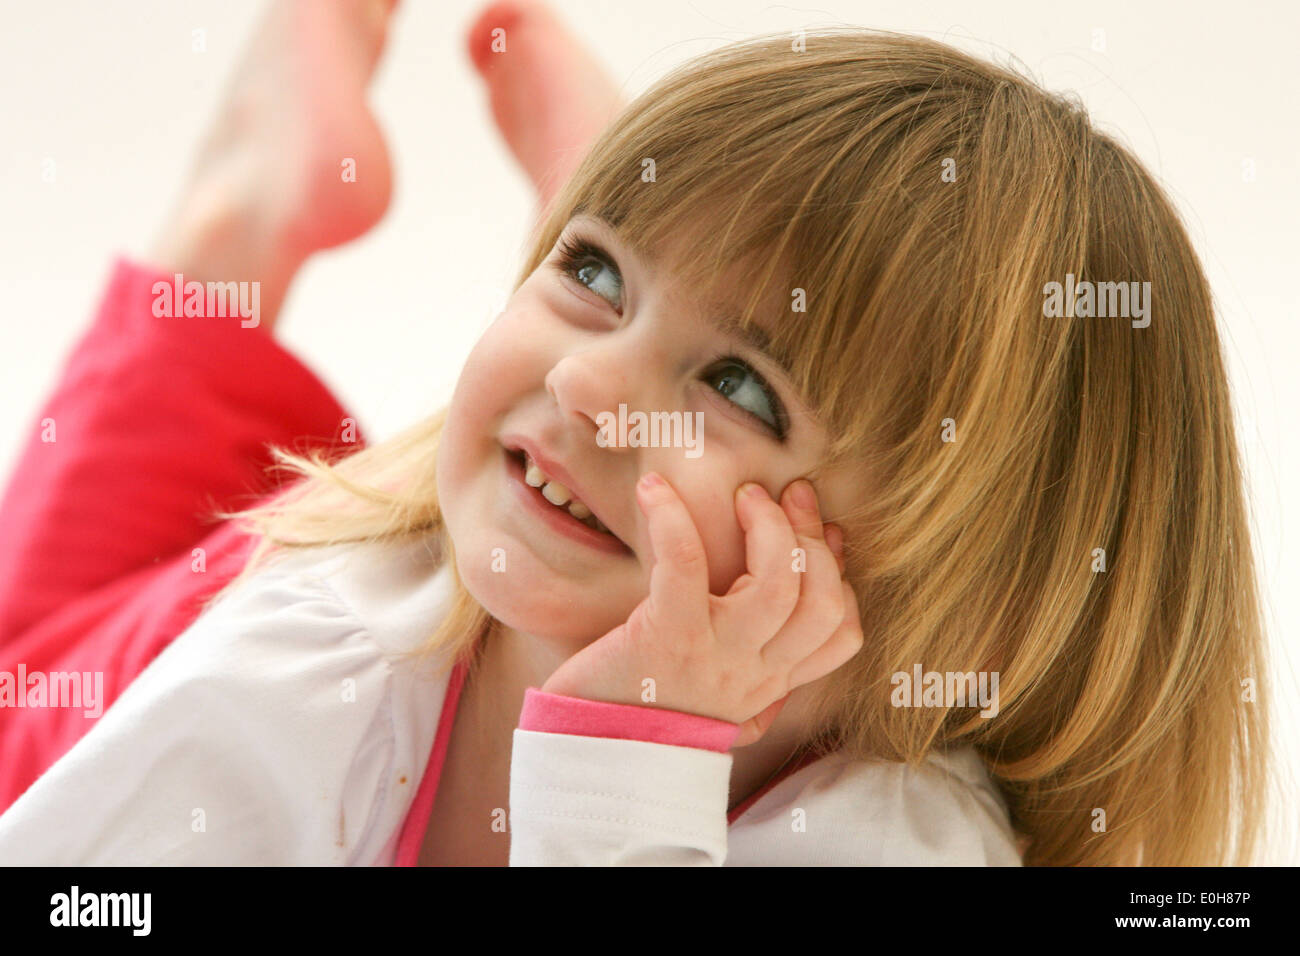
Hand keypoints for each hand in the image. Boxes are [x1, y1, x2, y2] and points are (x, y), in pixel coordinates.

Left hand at [539, 472, 863, 747]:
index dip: (840, 573)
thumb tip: (786, 614)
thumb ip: (757, 671)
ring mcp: (713, 655)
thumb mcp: (719, 702)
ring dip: (769, 525)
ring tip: (744, 495)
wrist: (588, 755)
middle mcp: (752, 672)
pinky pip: (686, 565)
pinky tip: (655, 490)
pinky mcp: (665, 635)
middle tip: (783, 495)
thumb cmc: (644, 714)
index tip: (821, 532)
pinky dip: (674, 519)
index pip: (840, 632)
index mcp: (767, 682)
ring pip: (779, 584)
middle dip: (810, 536)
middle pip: (821, 600)